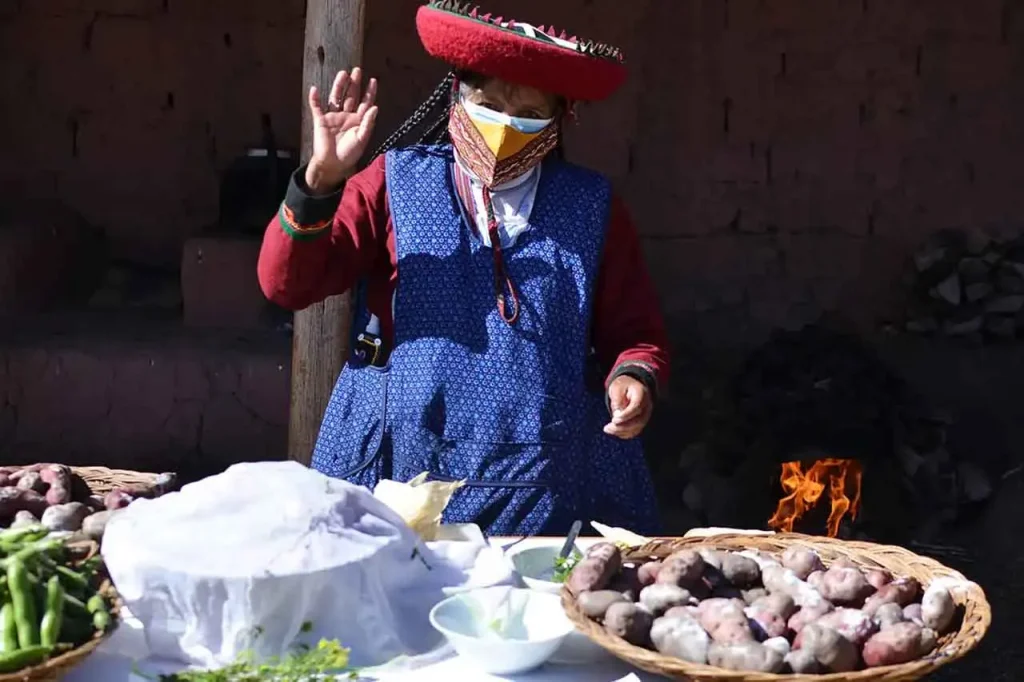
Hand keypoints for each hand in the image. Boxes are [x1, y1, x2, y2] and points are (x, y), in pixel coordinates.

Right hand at [305, 67, 378, 193]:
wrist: (333, 164)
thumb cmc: (349, 154)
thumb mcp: (362, 139)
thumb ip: (368, 123)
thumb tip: (375, 108)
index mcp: (358, 120)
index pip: (365, 102)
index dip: (369, 92)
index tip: (373, 80)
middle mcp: (346, 116)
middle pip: (351, 96)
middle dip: (354, 84)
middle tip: (357, 70)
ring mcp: (333, 117)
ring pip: (336, 97)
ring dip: (338, 86)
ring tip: (343, 74)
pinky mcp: (320, 120)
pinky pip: (316, 107)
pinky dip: (314, 98)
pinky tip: (314, 89)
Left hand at [603, 375, 652, 439]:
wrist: (629, 387)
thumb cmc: (622, 386)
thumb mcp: (616, 388)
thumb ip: (617, 400)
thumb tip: (617, 415)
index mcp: (642, 394)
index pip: (637, 407)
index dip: (626, 415)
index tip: (614, 420)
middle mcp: (647, 406)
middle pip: (639, 420)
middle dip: (623, 426)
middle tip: (607, 427)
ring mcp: (645, 415)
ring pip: (637, 428)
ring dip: (621, 432)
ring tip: (607, 429)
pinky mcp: (641, 422)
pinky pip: (634, 431)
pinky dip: (623, 433)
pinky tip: (612, 431)